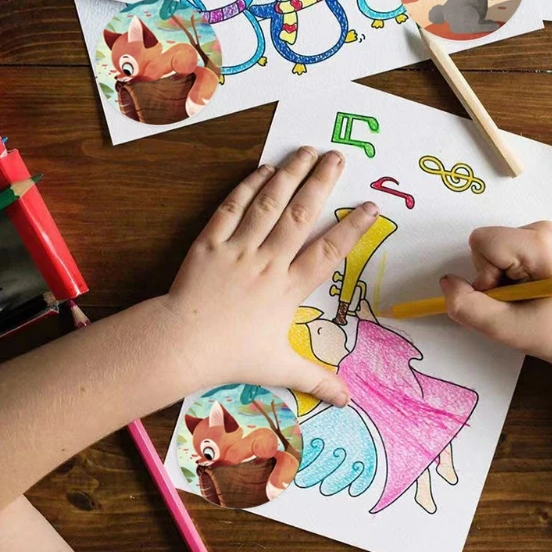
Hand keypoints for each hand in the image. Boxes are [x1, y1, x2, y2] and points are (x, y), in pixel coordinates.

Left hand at [164, 147, 378, 405]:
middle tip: (338, 157)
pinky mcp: (211, 242)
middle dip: (321, 183)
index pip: (328, 252)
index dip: (352, 228)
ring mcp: (238, 249)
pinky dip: (248, 187)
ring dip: (290, 175)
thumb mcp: (278, 368)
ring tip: (307, 151)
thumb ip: (315, 379)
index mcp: (288, 288)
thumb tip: (348, 400)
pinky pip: (231, 209)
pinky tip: (264, 169)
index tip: (371, 206)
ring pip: (268, 205)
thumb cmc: (231, 356)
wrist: (180, 345)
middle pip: (300, 216)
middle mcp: (268, 262)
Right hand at [439, 222, 551, 373]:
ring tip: (530, 300)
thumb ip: (467, 307)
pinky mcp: (546, 240)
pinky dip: (512, 275)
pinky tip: (534, 292)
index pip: (482, 242)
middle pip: (488, 245)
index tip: (509, 298)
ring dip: (502, 278)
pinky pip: (508, 252)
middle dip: (493, 277)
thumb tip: (446, 283)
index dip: (484, 275)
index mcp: (540, 242)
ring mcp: (547, 232)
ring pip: (496, 250)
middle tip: (521, 303)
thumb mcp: (506, 329)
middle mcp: (543, 228)